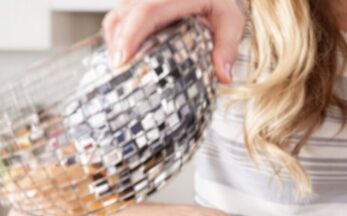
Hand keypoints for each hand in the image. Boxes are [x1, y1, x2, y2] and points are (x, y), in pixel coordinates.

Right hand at [102, 0, 244, 82]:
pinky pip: (119, 18)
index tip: (123, 60)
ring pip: (116, 16)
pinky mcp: (137, 3)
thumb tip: (223, 76)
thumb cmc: (219, 1)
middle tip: (119, 73)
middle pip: (123, 15)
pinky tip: (125, 57)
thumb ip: (227, 47)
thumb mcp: (231, 20)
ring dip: (115, 43)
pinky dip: (118, 38)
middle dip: (117, 45)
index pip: (146, 11)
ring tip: (122, 69)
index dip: (131, 35)